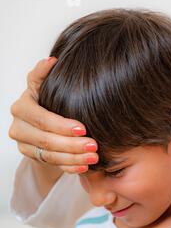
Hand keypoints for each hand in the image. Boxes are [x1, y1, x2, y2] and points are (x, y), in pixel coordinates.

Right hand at [8, 57, 98, 173]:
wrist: (45, 119)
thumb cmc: (50, 98)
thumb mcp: (45, 85)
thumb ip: (44, 74)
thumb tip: (51, 60)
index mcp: (22, 107)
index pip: (42, 119)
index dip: (62, 125)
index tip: (84, 128)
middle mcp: (18, 127)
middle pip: (46, 140)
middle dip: (72, 144)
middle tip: (94, 146)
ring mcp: (24, 144)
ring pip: (49, 155)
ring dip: (74, 158)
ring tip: (94, 157)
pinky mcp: (32, 157)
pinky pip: (52, 165)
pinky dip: (70, 166)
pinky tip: (85, 166)